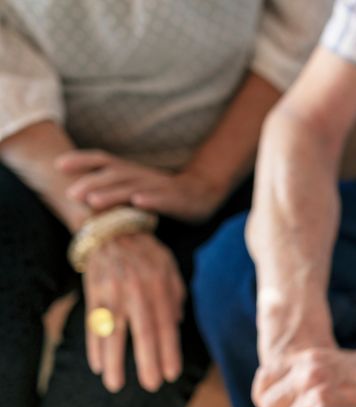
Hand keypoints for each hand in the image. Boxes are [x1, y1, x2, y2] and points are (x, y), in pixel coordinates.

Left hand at [58, 150, 225, 221]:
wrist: (202, 193)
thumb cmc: (161, 192)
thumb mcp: (133, 185)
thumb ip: (110, 186)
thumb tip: (79, 192)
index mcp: (128, 170)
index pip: (102, 160)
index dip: (81, 160)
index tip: (59, 165)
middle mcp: (140, 175)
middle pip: (113, 175)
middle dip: (91, 183)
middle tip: (71, 194)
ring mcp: (158, 187)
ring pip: (132, 188)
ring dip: (113, 194)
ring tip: (94, 201)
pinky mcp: (176, 200)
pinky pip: (162, 200)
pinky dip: (150, 201)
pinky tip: (138, 204)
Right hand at [83, 232, 184, 392]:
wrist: (111, 227)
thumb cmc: (146, 253)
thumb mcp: (170, 268)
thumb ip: (175, 297)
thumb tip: (176, 325)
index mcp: (159, 287)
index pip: (166, 326)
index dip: (169, 351)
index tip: (172, 374)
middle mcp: (136, 291)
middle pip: (142, 332)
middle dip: (147, 361)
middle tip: (151, 385)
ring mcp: (112, 292)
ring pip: (112, 331)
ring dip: (113, 360)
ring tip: (115, 384)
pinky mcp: (92, 292)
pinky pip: (91, 324)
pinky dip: (93, 346)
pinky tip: (97, 365)